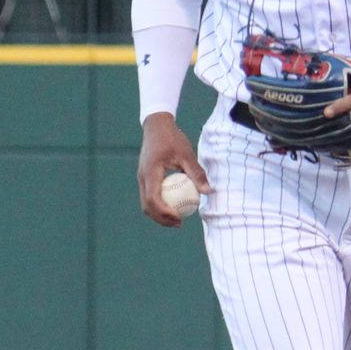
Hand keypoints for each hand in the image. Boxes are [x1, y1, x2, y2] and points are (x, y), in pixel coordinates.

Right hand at [138, 112, 213, 226]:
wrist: (157, 126)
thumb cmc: (173, 138)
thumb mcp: (187, 154)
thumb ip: (197, 173)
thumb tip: (209, 192)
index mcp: (150, 172)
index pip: (153, 199)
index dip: (164, 212)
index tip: (179, 218)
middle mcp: (142, 177)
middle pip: (147, 206)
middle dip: (161, 219)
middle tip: (179, 224)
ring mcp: (141, 178)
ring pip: (145, 204)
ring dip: (158, 215)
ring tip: (176, 220)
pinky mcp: (144, 177)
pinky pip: (148, 197)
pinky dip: (158, 205)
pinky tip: (173, 207)